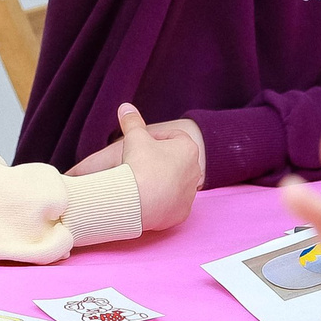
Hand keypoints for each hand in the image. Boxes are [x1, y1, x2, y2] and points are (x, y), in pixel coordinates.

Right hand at [115, 104, 204, 230]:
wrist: (139, 202)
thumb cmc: (141, 165)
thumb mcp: (134, 137)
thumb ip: (131, 121)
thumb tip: (125, 107)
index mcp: (188, 149)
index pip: (174, 136)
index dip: (156, 137)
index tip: (141, 142)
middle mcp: (195, 172)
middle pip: (175, 160)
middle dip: (159, 159)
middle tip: (140, 161)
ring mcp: (190, 194)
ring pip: (175, 183)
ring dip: (161, 180)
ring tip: (142, 181)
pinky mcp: (182, 213)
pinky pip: (172, 203)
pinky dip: (161, 201)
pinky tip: (147, 198)